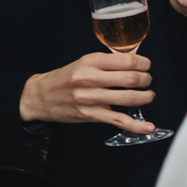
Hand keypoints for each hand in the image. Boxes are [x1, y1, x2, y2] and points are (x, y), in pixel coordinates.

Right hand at [20, 52, 155, 134]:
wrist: (39, 96)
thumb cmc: (65, 79)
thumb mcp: (84, 63)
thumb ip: (107, 63)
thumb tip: (136, 62)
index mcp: (91, 62)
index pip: (128, 60)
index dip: (144, 63)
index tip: (146, 66)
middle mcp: (90, 78)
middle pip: (131, 79)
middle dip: (146, 80)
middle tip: (147, 81)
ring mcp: (90, 98)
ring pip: (128, 98)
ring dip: (145, 97)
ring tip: (147, 96)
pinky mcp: (90, 114)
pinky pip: (118, 120)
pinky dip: (136, 125)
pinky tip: (147, 126)